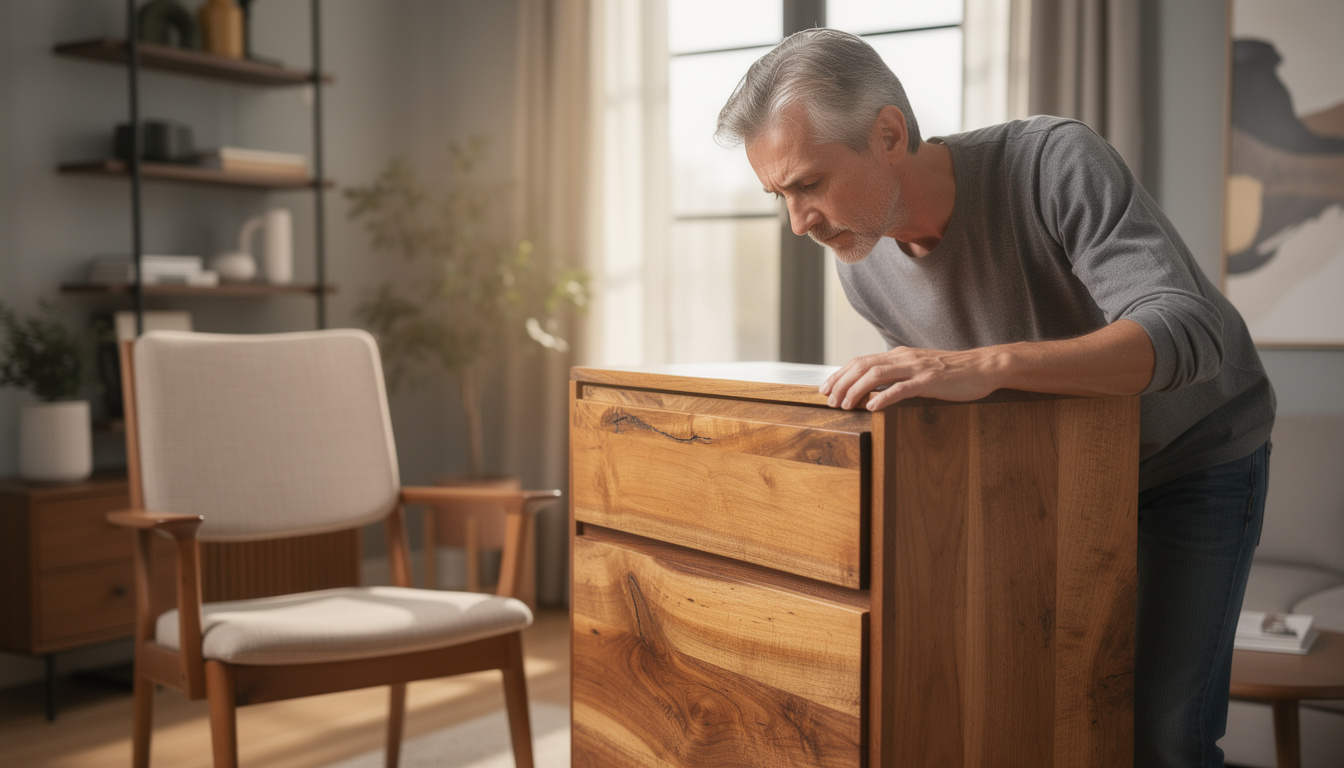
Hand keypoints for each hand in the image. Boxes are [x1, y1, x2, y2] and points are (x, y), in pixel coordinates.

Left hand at [820, 346, 1003, 410]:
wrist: (983, 367)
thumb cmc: (952, 372)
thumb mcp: (919, 368)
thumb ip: (898, 373)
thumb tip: (874, 386)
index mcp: (899, 355)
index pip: (861, 361)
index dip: (840, 374)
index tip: (826, 388)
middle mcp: (904, 358)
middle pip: (863, 366)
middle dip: (841, 383)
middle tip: (829, 400)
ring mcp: (917, 368)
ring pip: (877, 375)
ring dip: (856, 390)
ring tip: (845, 405)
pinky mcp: (930, 381)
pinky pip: (902, 388)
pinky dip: (884, 397)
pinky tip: (872, 407)